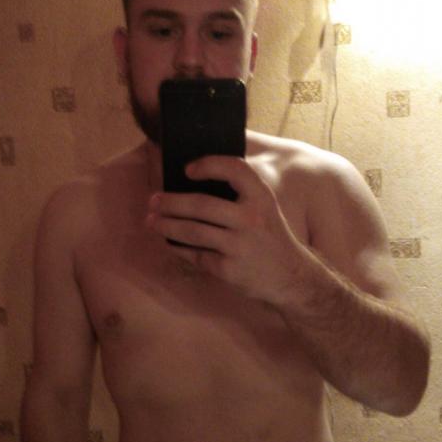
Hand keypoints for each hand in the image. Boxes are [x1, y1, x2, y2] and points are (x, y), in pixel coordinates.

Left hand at [146, 156, 305, 302]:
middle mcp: (251, 219)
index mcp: (261, 198)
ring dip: (166, 224)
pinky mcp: (228, 268)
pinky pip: (195, 254)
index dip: (209, 165)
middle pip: (201, 204)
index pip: (234, 169)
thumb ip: (240, 194)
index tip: (187, 169)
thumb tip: (191, 183)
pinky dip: (178, 247)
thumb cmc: (270, 236)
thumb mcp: (265, 208)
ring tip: (151, 220)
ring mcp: (239, 245)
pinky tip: (169, 241)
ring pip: (192, 230)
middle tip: (153, 200)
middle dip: (171, 202)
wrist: (290, 276)